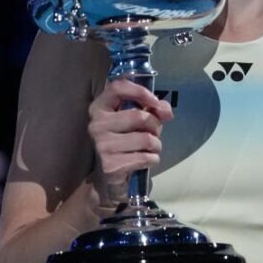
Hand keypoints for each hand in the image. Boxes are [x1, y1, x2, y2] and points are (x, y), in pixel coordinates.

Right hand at [87, 79, 173, 196]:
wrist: (110, 175)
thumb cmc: (126, 140)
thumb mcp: (139, 120)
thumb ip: (155, 108)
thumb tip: (165, 111)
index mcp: (100, 107)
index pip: (117, 88)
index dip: (140, 91)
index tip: (154, 101)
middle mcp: (96, 124)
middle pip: (139, 116)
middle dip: (155, 125)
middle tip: (154, 132)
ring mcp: (102, 145)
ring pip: (145, 138)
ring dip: (156, 144)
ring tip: (151, 147)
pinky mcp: (110, 164)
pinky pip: (145, 157)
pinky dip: (153, 158)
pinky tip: (146, 159)